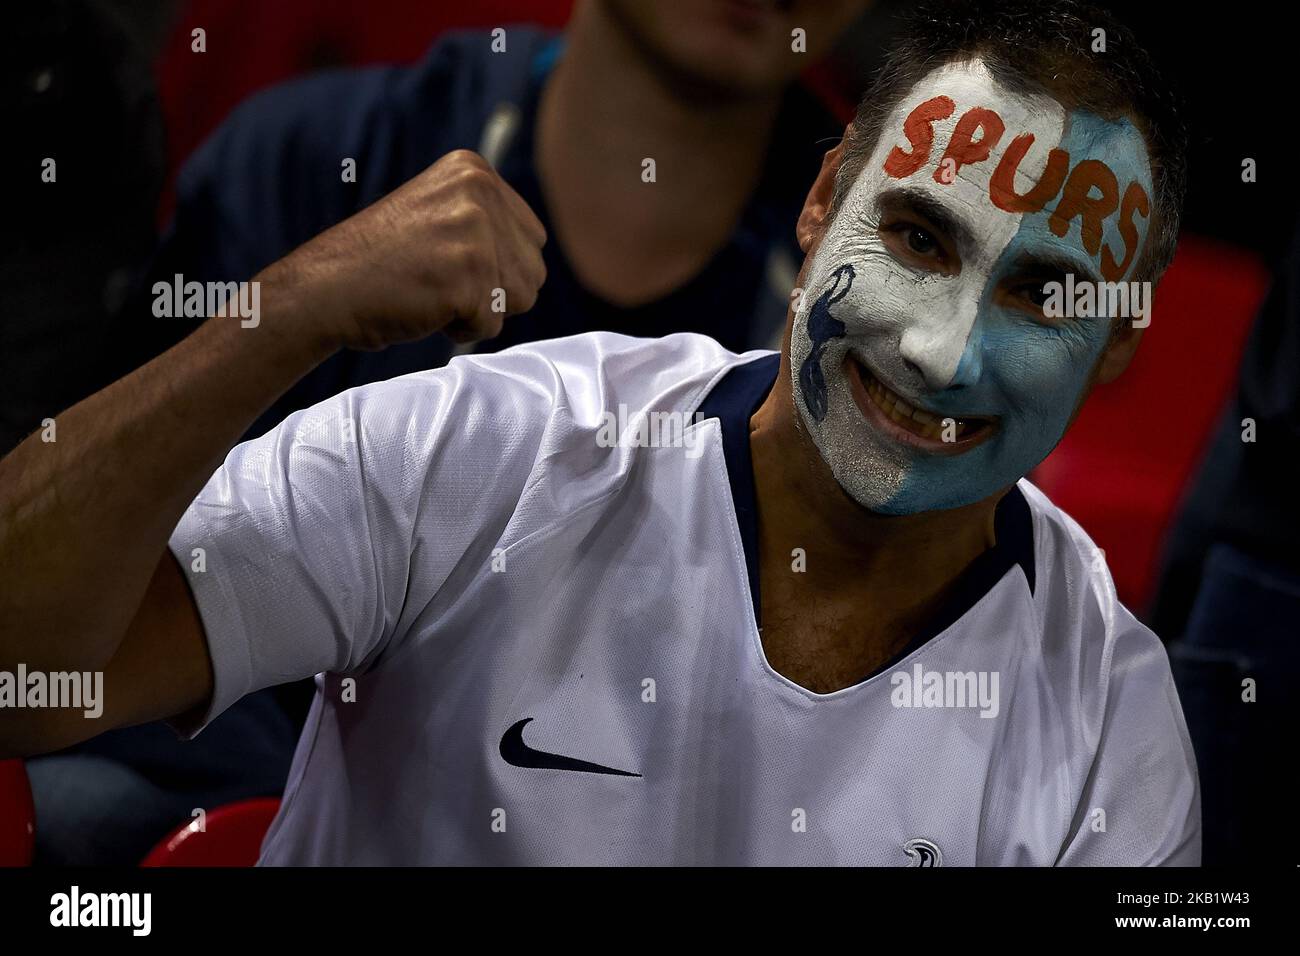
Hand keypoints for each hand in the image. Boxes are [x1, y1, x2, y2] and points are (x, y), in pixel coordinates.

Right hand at [261, 150, 547, 351]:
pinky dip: (462, 328)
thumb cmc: (381, 263)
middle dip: (495, 290)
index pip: (533, 237)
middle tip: (438, 280)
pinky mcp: (470, 274)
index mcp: (474, 170)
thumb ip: (489, 221)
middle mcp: (480, 192)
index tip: (446, 259)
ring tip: (433, 291)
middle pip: (535, 270)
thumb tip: (539, 256)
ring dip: (480, 310)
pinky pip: (492, 324)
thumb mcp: (439, 214)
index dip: (497, 265)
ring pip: (521, 299)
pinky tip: (425, 306)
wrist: (325, 288)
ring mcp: (476, 232)